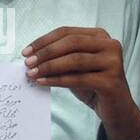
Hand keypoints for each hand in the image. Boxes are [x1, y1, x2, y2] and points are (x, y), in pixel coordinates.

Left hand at [24, 27, 139, 138]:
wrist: (114, 107)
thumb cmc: (91, 84)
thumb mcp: (73, 67)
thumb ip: (58, 58)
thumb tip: (30, 58)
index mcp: (99, 36)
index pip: (67, 32)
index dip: (44, 40)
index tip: (25, 52)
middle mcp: (110, 45)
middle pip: (71, 43)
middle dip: (46, 52)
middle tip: (27, 63)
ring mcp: (113, 62)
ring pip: (75, 60)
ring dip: (49, 67)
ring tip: (31, 74)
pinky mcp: (112, 81)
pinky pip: (79, 78)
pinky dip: (57, 80)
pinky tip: (42, 82)